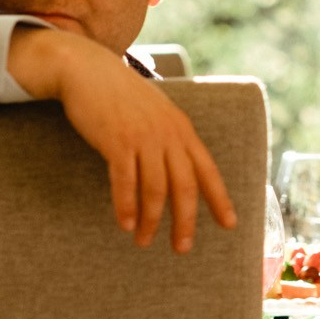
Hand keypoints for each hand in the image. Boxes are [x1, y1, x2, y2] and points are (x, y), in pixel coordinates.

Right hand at [8, 26, 236, 250]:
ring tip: (144, 241)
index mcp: (182, 130)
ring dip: (151, 220)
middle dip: (185, 221)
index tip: (230, 224)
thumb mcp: (157, 113)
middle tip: (181, 248)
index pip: (208, 170)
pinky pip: (125, 181)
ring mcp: (143, 137)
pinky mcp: (117, 141)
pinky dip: (126, 206)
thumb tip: (177, 170)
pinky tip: (126, 224)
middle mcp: (168, 135)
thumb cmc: (122, 96)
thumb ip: (170, 138)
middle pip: (184, 186)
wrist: (89, 70)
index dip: (220, 199)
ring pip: (154, 189)